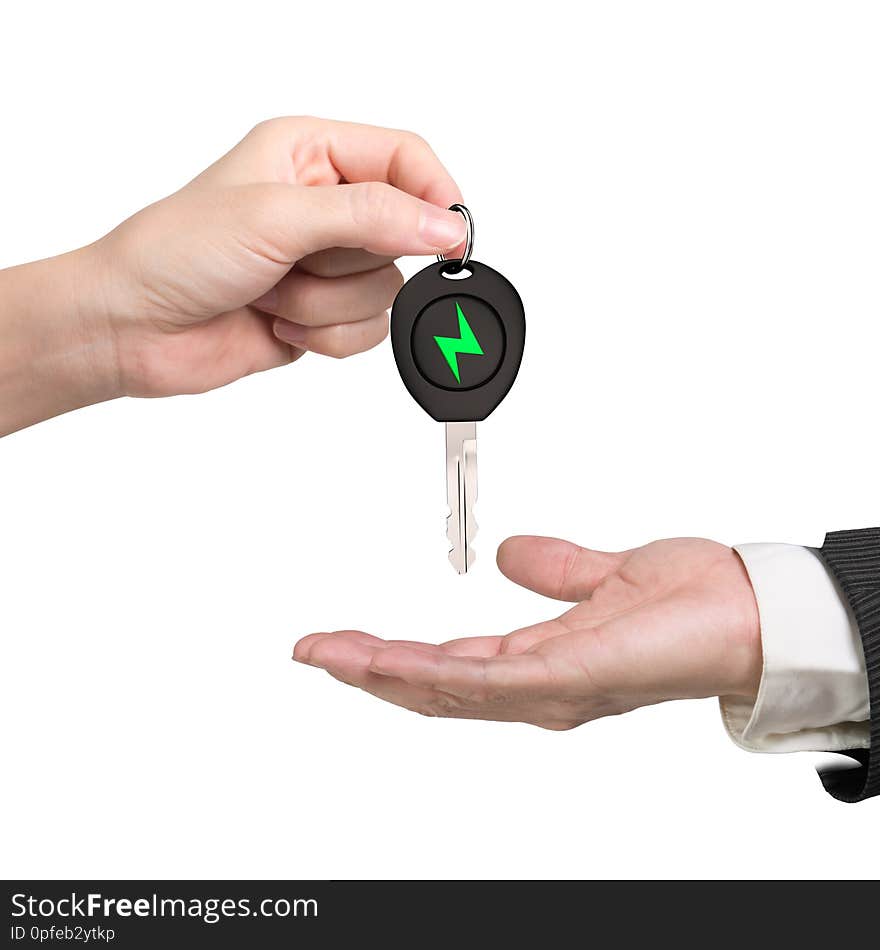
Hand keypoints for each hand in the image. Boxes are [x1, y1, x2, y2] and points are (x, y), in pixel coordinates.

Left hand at [97, 117, 463, 396]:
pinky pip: (368, 330)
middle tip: (292, 261)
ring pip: (384, 290)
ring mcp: (324, 263)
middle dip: (346, 263)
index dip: (434, 197)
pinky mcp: (322, 312)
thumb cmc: (176, 253)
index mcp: (310, 153)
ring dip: (326, 304)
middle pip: (400, 234)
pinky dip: (326, 335)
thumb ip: (369, 216)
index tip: (449, 239)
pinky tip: (277, 320)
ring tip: (272, 294)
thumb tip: (442, 226)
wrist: (133, 329)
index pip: (405, 158)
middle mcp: (323, 205)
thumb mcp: (276, 217)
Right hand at [293, 536, 761, 728]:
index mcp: (540, 661)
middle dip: (367, 669)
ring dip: (381, 672)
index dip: (390, 655)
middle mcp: (537, 687)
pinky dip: (431, 673)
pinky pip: (486, 682)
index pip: (449, 665)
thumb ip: (557, 569)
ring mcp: (550, 688)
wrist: (751, 611)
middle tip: (312, 649)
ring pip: (446, 690)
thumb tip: (511, 552)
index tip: (343, 639)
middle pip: (434, 686)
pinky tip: (390, 659)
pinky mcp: (569, 678)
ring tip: (329, 652)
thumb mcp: (605, 575)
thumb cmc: (693, 602)